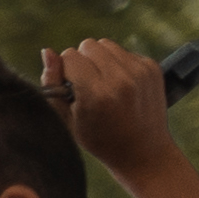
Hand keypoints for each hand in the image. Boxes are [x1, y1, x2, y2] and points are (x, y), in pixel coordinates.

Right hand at [41, 35, 179, 178]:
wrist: (143, 152)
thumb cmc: (99, 140)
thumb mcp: (67, 119)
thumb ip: (52, 84)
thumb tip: (46, 52)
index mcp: (96, 94)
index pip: (70, 56)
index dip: (65, 71)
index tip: (72, 89)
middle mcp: (120, 79)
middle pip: (88, 45)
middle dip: (82, 61)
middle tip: (87, 86)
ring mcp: (139, 71)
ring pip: (106, 44)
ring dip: (100, 59)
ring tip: (103, 84)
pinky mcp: (152, 67)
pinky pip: (124, 52)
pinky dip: (118, 64)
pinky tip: (120, 86)